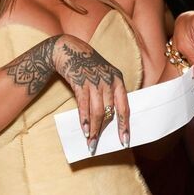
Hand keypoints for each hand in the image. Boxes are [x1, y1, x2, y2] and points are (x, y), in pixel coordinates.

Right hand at [53, 35, 130, 151]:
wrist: (69, 49)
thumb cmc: (88, 66)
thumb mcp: (104, 76)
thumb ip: (109, 94)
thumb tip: (109, 119)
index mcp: (118, 81)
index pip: (125, 107)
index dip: (124, 126)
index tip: (125, 141)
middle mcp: (109, 81)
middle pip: (110, 112)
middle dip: (103, 131)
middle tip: (99, 145)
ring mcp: (95, 81)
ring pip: (97, 111)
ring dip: (93, 129)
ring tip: (90, 141)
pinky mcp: (81, 81)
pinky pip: (84, 105)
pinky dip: (84, 119)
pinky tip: (84, 129)